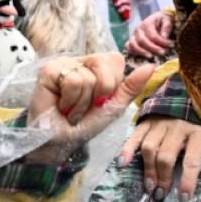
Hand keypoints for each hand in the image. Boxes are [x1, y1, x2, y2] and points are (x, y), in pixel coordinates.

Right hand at [26, 54, 152, 163]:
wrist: (62, 142)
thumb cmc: (86, 124)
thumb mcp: (115, 106)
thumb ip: (132, 86)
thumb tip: (151, 66)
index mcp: (97, 68)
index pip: (115, 59)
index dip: (113, 83)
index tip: (101, 100)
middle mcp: (81, 62)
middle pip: (104, 62)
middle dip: (100, 92)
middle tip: (87, 106)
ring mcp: (64, 64)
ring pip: (87, 76)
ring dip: (82, 103)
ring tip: (72, 110)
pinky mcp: (49, 70)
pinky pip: (72, 80)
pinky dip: (70, 100)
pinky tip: (61, 106)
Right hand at [117, 116, 200, 201]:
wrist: (186, 91)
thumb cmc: (200, 118)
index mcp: (198, 132)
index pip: (193, 159)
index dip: (188, 180)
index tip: (183, 198)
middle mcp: (178, 127)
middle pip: (167, 156)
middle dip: (164, 177)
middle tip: (160, 193)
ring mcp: (160, 123)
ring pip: (150, 148)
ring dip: (148, 169)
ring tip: (149, 185)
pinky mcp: (147, 120)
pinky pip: (135, 135)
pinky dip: (128, 149)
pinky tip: (122, 163)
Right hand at [124, 10, 174, 57]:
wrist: (157, 18)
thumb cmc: (163, 20)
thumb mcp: (167, 19)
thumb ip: (166, 27)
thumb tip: (164, 37)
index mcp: (146, 23)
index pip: (153, 35)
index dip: (162, 42)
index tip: (170, 46)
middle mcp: (138, 29)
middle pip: (143, 41)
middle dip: (153, 48)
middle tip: (162, 53)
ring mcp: (133, 35)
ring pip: (133, 45)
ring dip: (142, 52)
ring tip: (151, 57)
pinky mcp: (131, 40)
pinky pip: (128, 47)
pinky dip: (132, 52)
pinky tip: (141, 56)